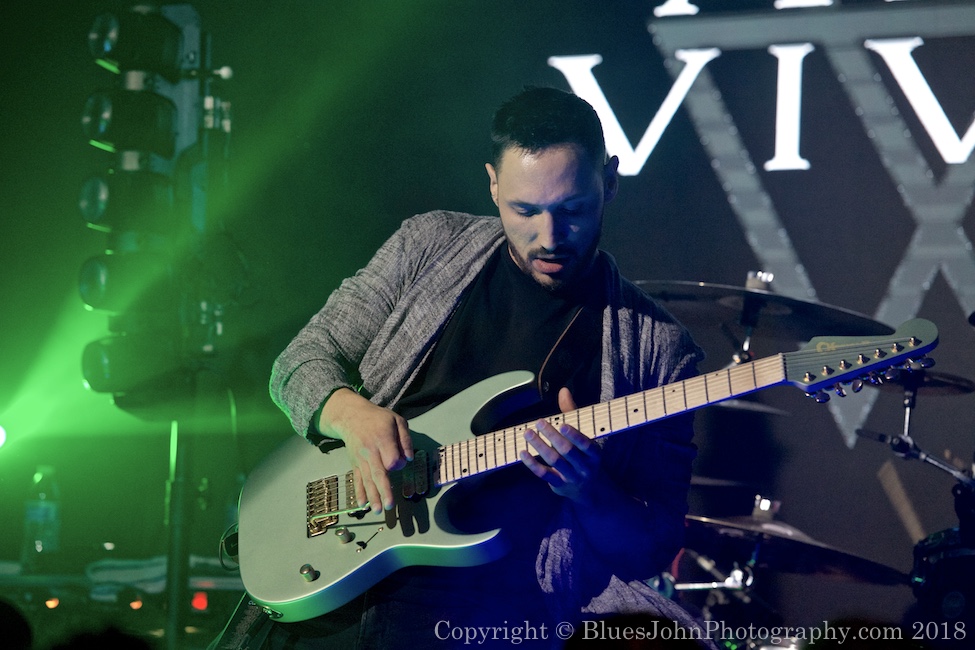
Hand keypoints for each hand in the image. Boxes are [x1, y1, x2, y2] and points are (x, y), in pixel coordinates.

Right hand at [318, 388, 412, 512]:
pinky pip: (357, 479)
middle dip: (384, 490)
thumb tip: (410, 458)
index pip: (391, 459)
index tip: (401, 462)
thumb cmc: (378, 419)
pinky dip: (359, 492)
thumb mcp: (397, 420)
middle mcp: (370, 451)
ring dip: (372, 495)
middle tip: (389, 506)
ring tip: (378, 510)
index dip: (398, 464)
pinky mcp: (355, 463)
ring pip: (367, 479)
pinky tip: (362, 504)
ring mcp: (361, 459)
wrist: (351, 416)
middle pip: (378, 473)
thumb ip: (405, 439)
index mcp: (383, 439)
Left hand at [519, 387, 601, 502]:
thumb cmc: (584, 455)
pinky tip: (523, 452)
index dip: (574, 435)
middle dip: (552, 436)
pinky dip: (532, 464)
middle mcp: (585, 467)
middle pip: (567, 451)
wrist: (589, 489)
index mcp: (594, 453)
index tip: (562, 425)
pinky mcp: (559, 485)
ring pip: (554, 461)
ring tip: (527, 433)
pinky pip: (544, 474)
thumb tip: (563, 390)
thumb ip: (572, 413)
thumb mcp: (584, 435)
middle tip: (538, 422)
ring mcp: (572, 477)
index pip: (586, 444)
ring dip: (539, 446)